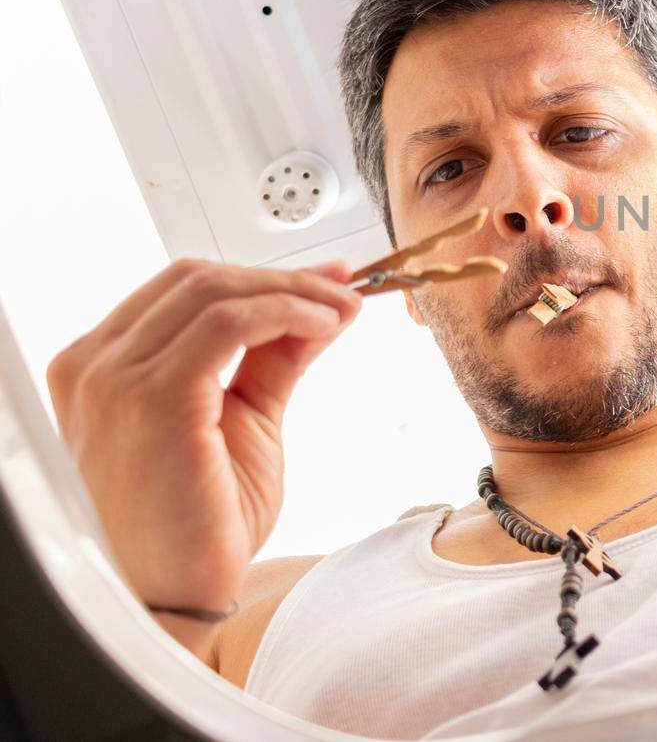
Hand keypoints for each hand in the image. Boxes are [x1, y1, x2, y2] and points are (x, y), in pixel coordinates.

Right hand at [45, 259, 362, 636]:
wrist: (178, 596)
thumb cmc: (198, 522)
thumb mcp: (245, 418)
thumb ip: (273, 358)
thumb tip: (320, 306)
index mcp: (101, 368)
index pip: (183, 291)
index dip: (262, 277)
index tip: (326, 282)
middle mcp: (96, 367)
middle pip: (198, 279)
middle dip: (284, 278)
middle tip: (345, 291)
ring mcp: (116, 381)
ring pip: (215, 291)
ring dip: (293, 290)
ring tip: (343, 310)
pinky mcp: (154, 399)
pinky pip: (229, 323)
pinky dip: (286, 310)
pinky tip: (324, 326)